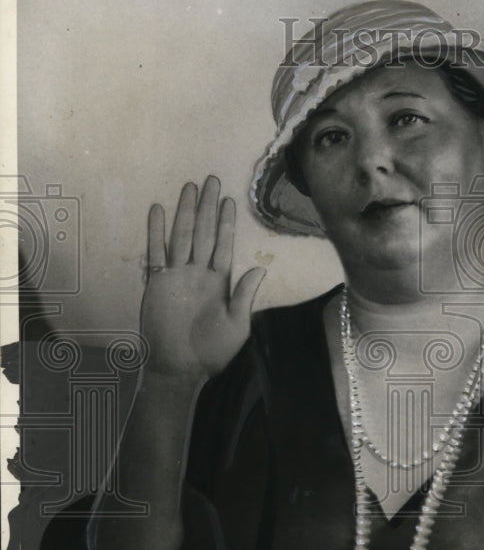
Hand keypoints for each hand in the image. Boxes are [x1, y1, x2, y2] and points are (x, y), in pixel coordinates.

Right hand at [140, 176, 264, 379]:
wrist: (181, 369)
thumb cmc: (212, 351)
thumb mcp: (238, 325)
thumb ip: (245, 295)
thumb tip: (260, 268)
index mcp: (220, 282)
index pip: (224, 245)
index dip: (226, 223)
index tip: (230, 200)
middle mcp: (199, 273)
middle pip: (203, 233)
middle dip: (208, 207)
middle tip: (211, 180)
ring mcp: (177, 276)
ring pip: (182, 236)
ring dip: (185, 212)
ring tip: (190, 187)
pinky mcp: (158, 283)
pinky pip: (157, 253)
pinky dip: (157, 232)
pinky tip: (159, 210)